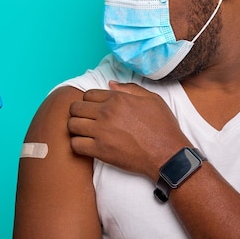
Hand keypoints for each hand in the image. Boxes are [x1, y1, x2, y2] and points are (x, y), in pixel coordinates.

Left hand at [67, 81, 190, 181]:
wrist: (168, 154)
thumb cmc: (163, 127)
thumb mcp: (152, 99)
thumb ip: (130, 89)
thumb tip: (111, 84)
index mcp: (118, 98)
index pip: (88, 94)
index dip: (89, 102)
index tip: (94, 110)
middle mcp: (107, 112)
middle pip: (75, 108)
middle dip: (78, 113)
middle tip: (86, 121)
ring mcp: (101, 132)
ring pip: (71, 125)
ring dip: (76, 128)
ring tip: (85, 133)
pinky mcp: (100, 150)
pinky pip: (75, 144)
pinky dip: (78, 145)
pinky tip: (87, 145)